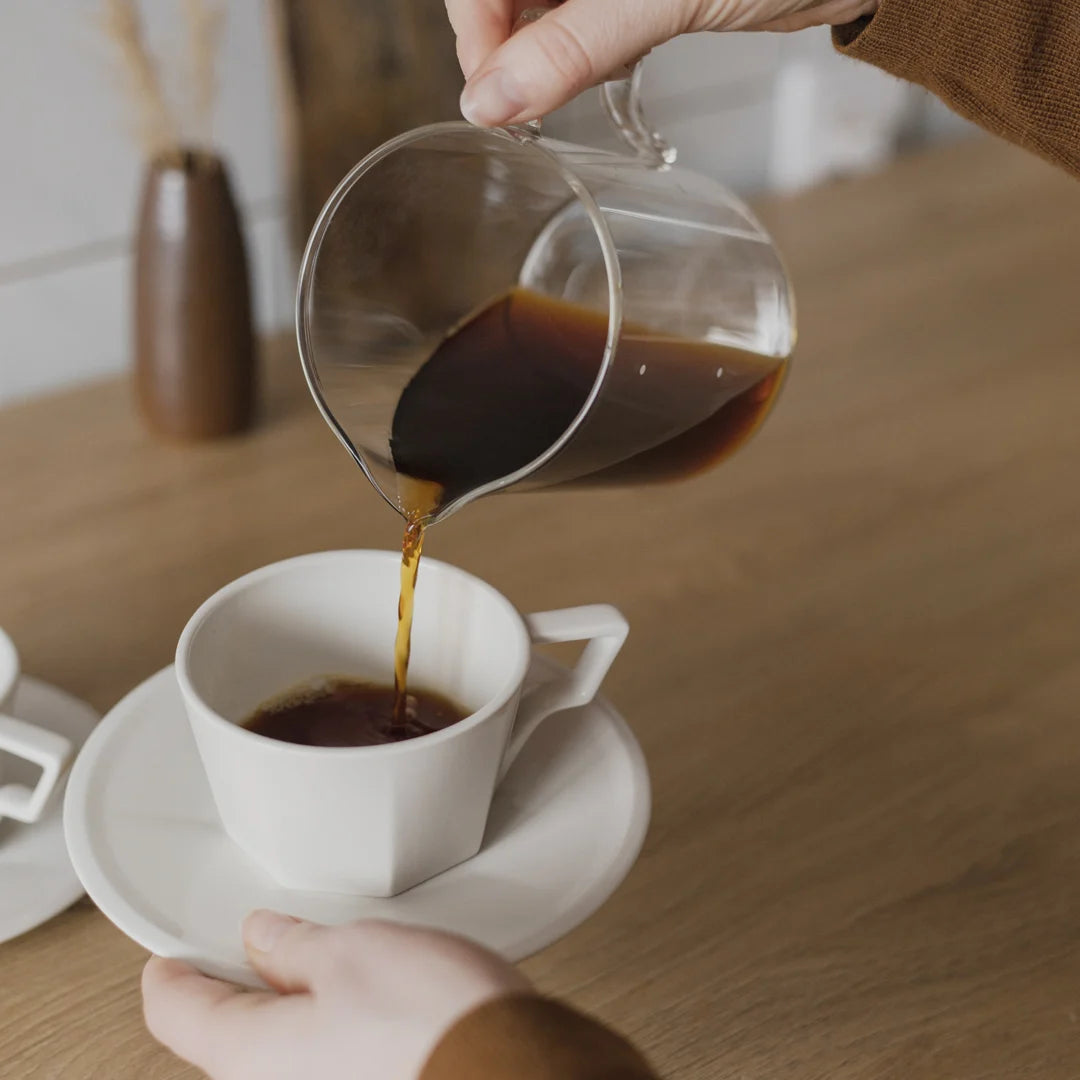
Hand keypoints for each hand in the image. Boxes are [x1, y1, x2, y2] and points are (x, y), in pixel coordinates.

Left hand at [142, 911, 529, 1079]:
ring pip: (283, 1050)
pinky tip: (371, 1000)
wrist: (511, 1070)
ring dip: (295, 1007)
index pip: (177, 1013)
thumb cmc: (433, 1025)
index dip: (170, 971)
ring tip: (332, 960)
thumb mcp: (350, 951)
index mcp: (249, 1057)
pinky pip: (325, 1063)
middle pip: (230, 1037)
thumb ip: (294, 946)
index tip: (168, 955)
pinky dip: (333, 1029)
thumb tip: (266, 939)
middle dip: (243, 987)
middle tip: (259, 943)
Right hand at [449, 0, 878, 125]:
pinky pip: (574, 11)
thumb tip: (490, 100)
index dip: (477, 21)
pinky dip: (582, 44)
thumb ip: (573, 46)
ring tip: (597, 63)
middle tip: (535, 92)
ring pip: (535, 1)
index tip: (492, 89)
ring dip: (547, 46)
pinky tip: (614, 55)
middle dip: (511, 38)